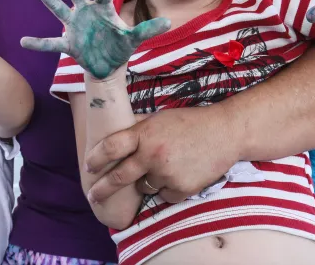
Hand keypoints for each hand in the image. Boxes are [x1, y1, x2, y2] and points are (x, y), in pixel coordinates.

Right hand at [20, 0, 169, 78]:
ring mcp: (74, 26)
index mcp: (103, 8)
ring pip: (56, 6)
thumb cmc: (120, 47)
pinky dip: (39, 43)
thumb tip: (169, 22)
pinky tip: (24, 41)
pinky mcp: (68, 44)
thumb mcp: (134, 38)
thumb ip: (148, 29)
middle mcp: (85, 12)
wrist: (108, 67)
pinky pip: (51, 43)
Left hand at [84, 105, 239, 203]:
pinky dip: (167, 189)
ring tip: (165, 166)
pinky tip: (180, 173)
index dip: (96, 158)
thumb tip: (115, 136)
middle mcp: (152, 154)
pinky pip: (164, 196)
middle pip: (118, 177)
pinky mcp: (181, 189)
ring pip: (143, 188)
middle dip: (102, 189)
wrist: (225, 132)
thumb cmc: (190, 123)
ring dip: (146, 182)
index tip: (89, 165)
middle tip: (93, 195)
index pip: (110, 147)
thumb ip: (138, 130)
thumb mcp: (159, 119)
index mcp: (144, 133)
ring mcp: (167, 173)